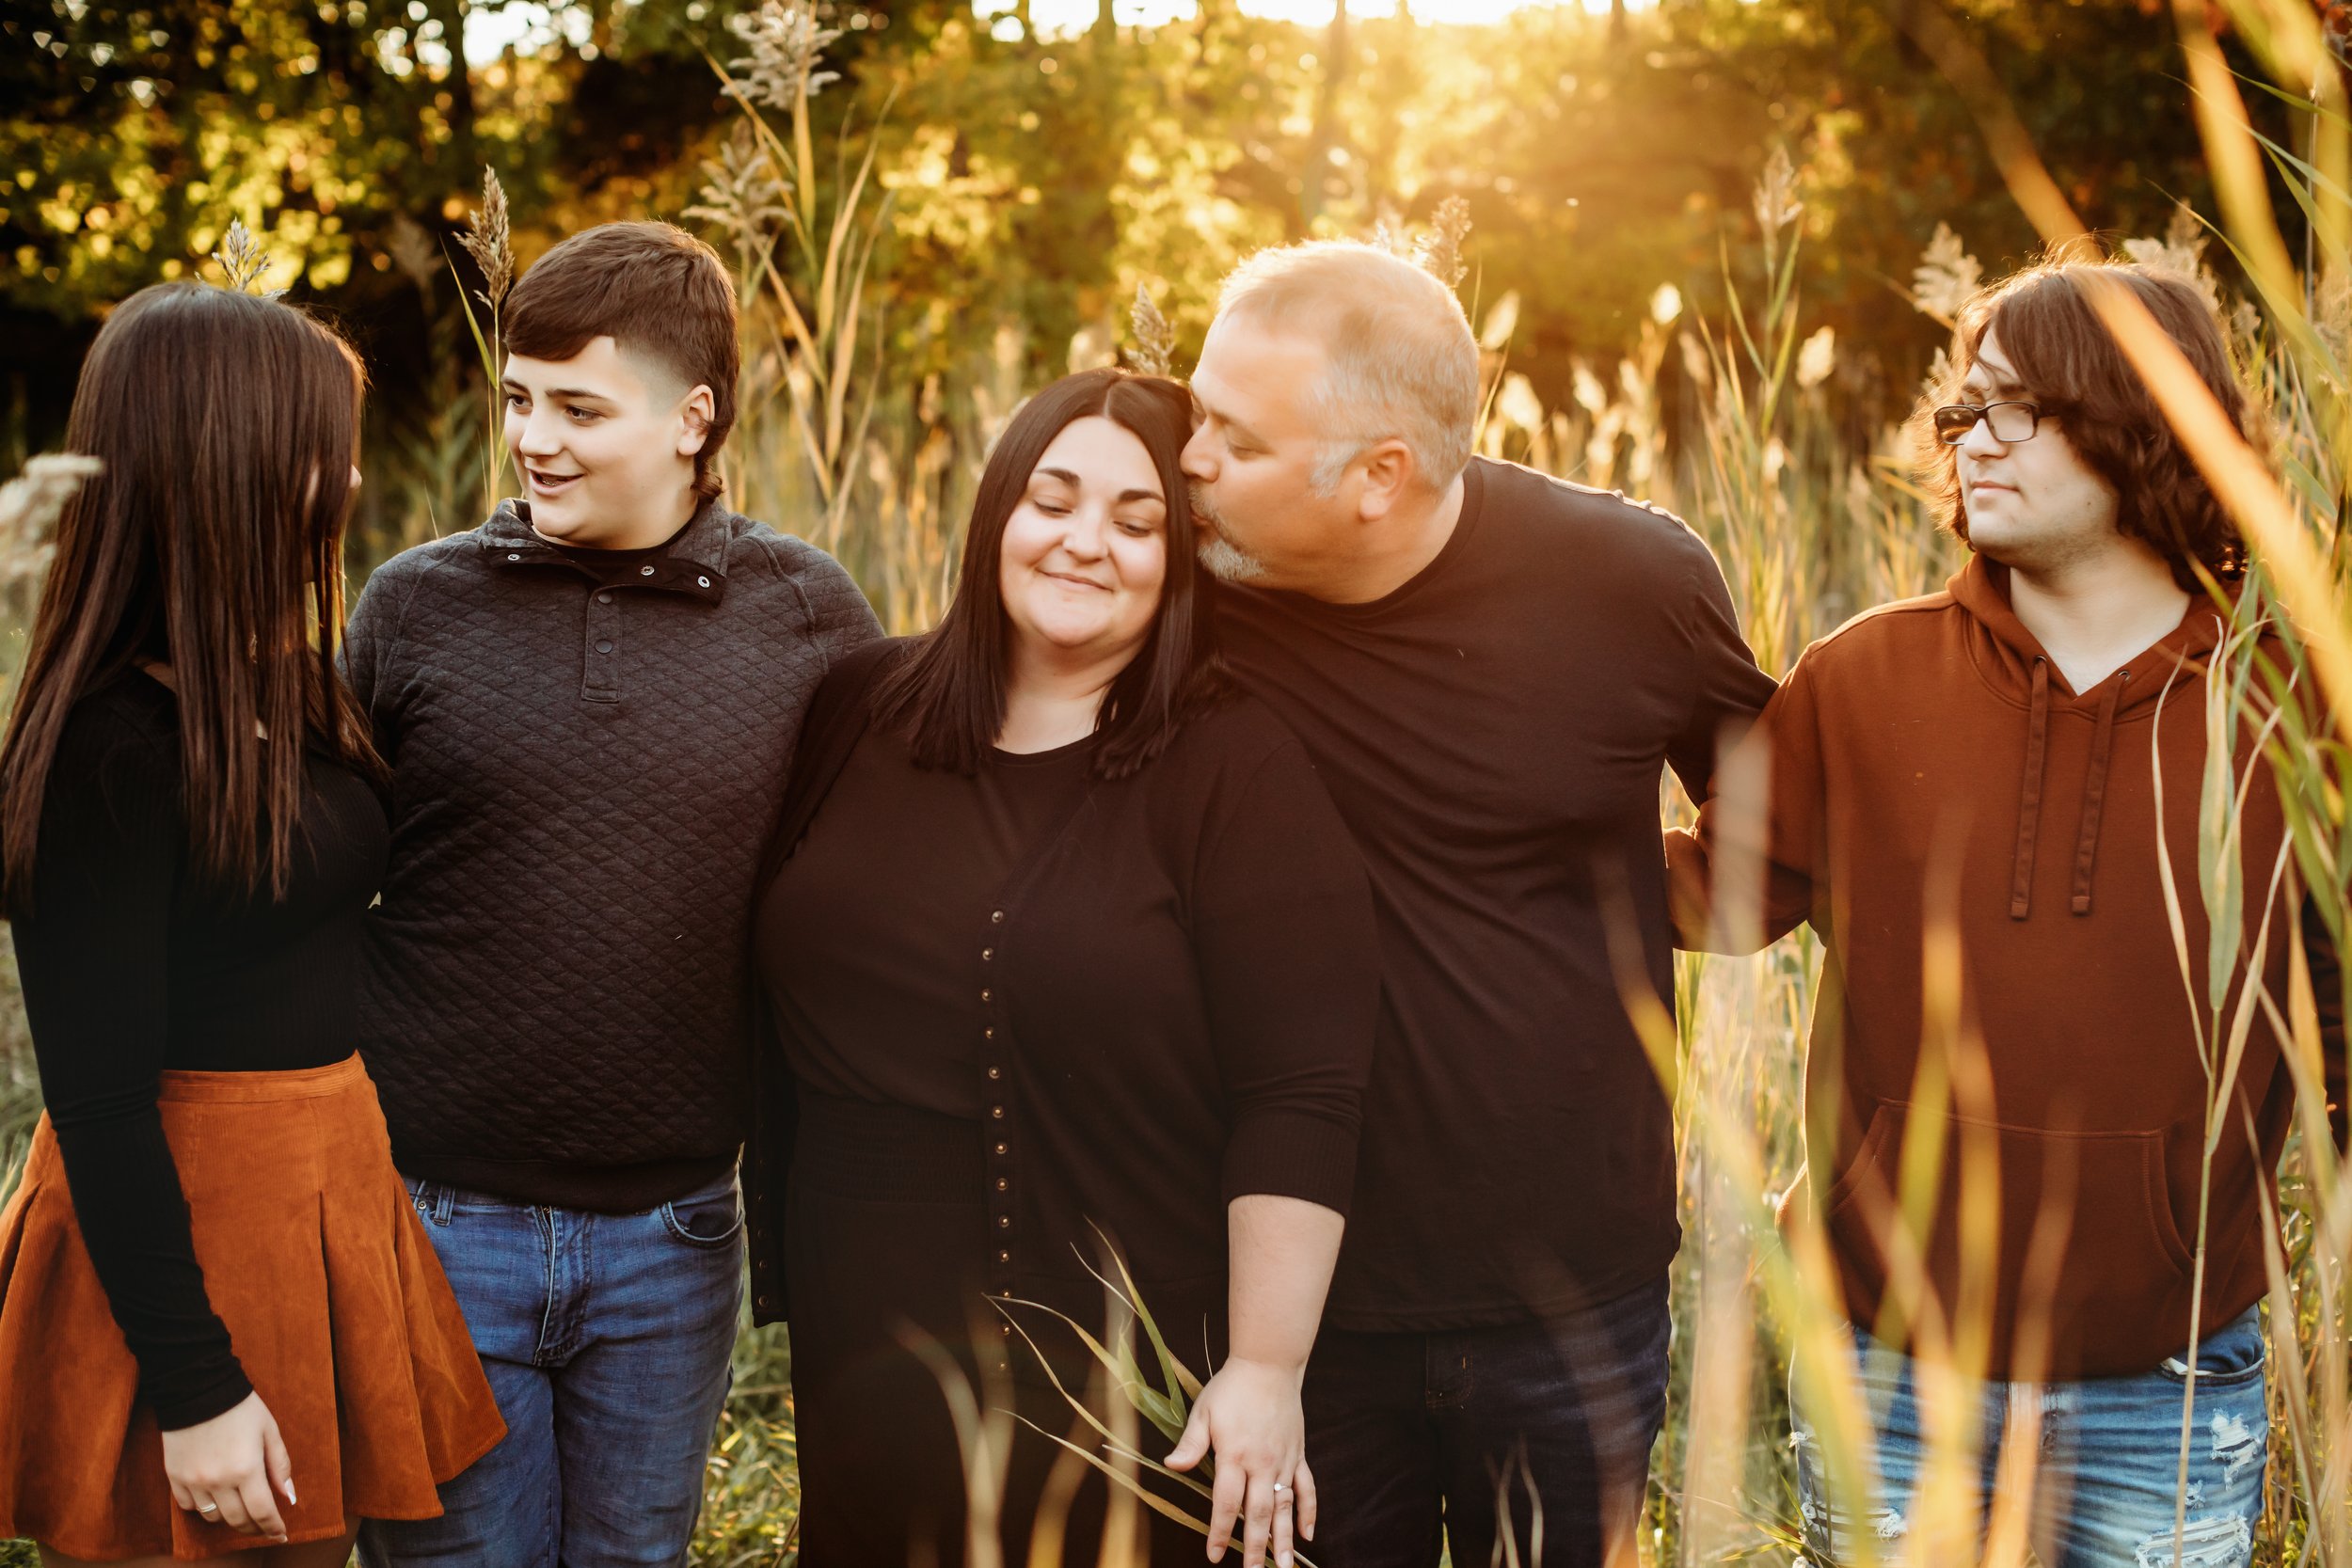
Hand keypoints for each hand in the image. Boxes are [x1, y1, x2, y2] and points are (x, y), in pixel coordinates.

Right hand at [161, 1391, 294, 1540]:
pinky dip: (203, 1508)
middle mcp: (218, 1480)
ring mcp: (193, 1481)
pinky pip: (188, 1506)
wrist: (197, 1388)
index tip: (281, 1535)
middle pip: (237, 1520)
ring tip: (241, 1511)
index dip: (273, 1527)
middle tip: (264, 1528)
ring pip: (213, 1517)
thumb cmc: (241, 1407)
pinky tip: (214, 1499)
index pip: (262, 1512)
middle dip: (254, 1528)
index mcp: (246, 1468)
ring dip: (229, 1518)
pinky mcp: (174, 1477)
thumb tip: (288, 1497)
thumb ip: (280, 1465)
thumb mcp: (269, 1431)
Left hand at [1165, 1356, 1315, 1567]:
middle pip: (1258, 1513)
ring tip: (1285, 1566)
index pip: (1226, 1502)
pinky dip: (1308, 1511)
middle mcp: (1262, 1462)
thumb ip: (1191, 1443)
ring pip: (1285, 1506)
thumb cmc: (1231, 1389)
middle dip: (1254, 1547)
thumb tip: (1172, 1465)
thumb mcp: (1204, 1412)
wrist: (1269, 1365)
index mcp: (1234, 1455)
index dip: (1219, 1531)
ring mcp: (1284, 1460)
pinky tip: (1307, 1534)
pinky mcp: (1298, 1454)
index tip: (1213, 1555)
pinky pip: (1306, 1488)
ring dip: (1285, 1538)